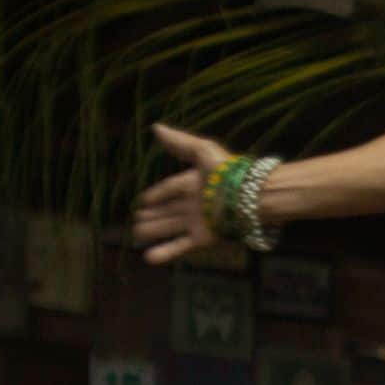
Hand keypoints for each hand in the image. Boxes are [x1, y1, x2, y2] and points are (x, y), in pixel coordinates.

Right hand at [132, 122, 233, 265]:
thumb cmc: (226, 172)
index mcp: (194, 182)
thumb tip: (156, 127)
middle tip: (136, 220)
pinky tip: (149, 257)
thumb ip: (179, 142)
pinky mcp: (202, 238)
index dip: (157, 194)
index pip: (171, 188)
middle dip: (153, 215)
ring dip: (154, 231)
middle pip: (169, 210)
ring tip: (137, 235)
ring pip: (170, 227)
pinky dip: (165, 252)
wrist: (248, 198)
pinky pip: (180, 246)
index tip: (142, 200)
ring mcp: (197, 222)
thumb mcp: (201, 151)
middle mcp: (194, 203)